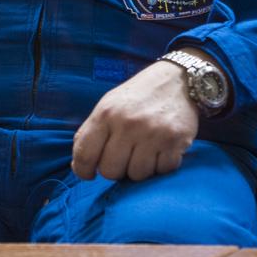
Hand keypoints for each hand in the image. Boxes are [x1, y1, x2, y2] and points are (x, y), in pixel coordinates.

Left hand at [70, 59, 197, 181]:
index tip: (89, 174)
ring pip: (137, 175)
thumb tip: (79, 165)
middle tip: (123, 157)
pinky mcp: (175, 141)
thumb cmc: (137, 97)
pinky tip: (160, 150)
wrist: (176, 81)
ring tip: (143, 152)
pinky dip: (160, 166)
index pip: (85, 155)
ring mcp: (153, 133)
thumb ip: (91, 132)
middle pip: (110, 171)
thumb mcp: (107, 105)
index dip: (83, 171)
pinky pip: (162, 171)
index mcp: (105, 113)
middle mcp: (127, 123)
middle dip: (115, 169)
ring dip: (139, 169)